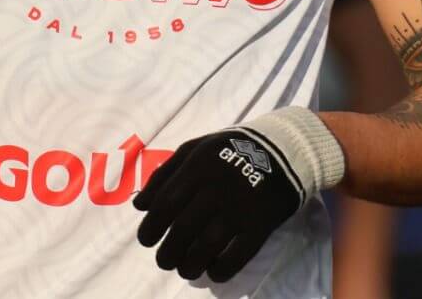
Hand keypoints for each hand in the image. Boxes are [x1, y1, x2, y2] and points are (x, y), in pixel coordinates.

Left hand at [133, 128, 304, 282]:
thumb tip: (140, 206)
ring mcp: (239, 208)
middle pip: (183, 230)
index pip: (165, 205)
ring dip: (190, 266)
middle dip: (167, 253)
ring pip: (207, 247)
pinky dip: (221, 270)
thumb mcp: (194, 149)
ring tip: (185, 269)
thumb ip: (164, 174)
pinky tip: (212, 272)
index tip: (146, 240)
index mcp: (197, 167)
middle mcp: (216, 188)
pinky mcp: (260, 225)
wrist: (281, 151)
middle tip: (164, 260)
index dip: (150, 228)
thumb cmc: (229, 150)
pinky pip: (237, 256)